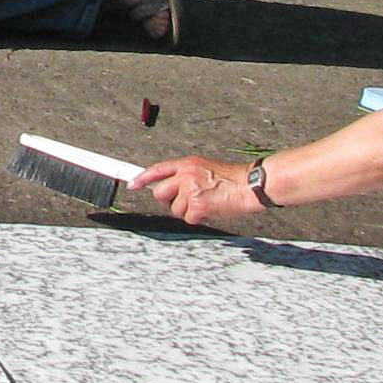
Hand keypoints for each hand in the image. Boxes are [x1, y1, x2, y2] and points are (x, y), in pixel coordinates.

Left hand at [132, 155, 253, 227]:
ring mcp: (190, 190)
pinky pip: (188, 218)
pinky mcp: (197, 205)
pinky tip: (211, 209)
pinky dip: (199, 218)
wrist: (250, 185)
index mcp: (188, 164)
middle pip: (160, 193)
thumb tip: (173, 188)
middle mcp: (186, 175)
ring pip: (175, 209)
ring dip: (188, 211)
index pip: (158, 169)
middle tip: (187, 200)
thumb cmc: (233, 179)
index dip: (142, 178)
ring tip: (207, 202)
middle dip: (170, 200)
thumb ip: (187, 175)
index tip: (133, 184)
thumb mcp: (206, 168)